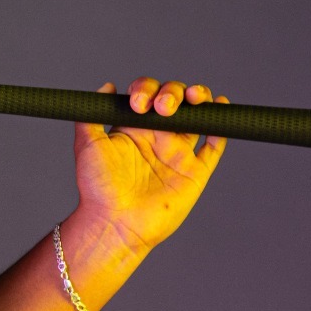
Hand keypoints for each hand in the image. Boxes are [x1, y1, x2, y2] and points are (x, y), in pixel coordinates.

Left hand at [72, 77, 228, 253]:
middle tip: (164, 107)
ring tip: (196, 96)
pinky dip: (222, 127)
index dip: (147, 89)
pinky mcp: (195, 173)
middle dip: (174, 92)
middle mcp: (157, 138)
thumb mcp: (88, 146)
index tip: (139, 103)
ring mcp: (177, 154)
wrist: (115, 223)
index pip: (148, 95)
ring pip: (197, 117)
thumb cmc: (98, 188)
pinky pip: (214, 147)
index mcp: (134, 128)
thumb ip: (91, 115)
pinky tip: (220, 107)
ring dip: (200, 99)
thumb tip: (107, 86)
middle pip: (175, 100)